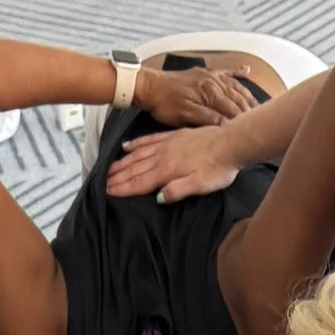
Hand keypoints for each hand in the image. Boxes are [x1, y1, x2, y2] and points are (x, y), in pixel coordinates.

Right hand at [106, 124, 247, 202]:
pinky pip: (150, 139)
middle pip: (136, 168)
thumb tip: (159, 197)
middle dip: (118, 177)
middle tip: (103, 184)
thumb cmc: (218, 168)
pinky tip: (127, 146)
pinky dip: (136, 144)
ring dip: (123, 163)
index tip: (109, 193)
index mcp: (168, 170)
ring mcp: (168, 144)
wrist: (231, 142)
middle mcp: (164, 156)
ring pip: (139, 154)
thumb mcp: (201, 185)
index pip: (141, 182)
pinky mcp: (174, 136)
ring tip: (109, 169)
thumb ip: (179, 190)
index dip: (124, 188)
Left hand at [129, 63, 260, 130]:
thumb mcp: (185, 116)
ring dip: (249, 96)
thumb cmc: (164, 103)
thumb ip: (207, 119)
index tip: (254, 132)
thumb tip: (227, 124)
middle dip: (252, 110)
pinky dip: (238, 71)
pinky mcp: (206, 73)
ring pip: (236, 86)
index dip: (244, 123)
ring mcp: (211, 77)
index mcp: (210, 94)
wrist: (150, 86)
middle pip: (239, 99)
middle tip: (265, 121)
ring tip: (261, 106)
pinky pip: (226, 71)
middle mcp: (214, 83)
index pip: (234, 111)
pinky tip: (248, 71)